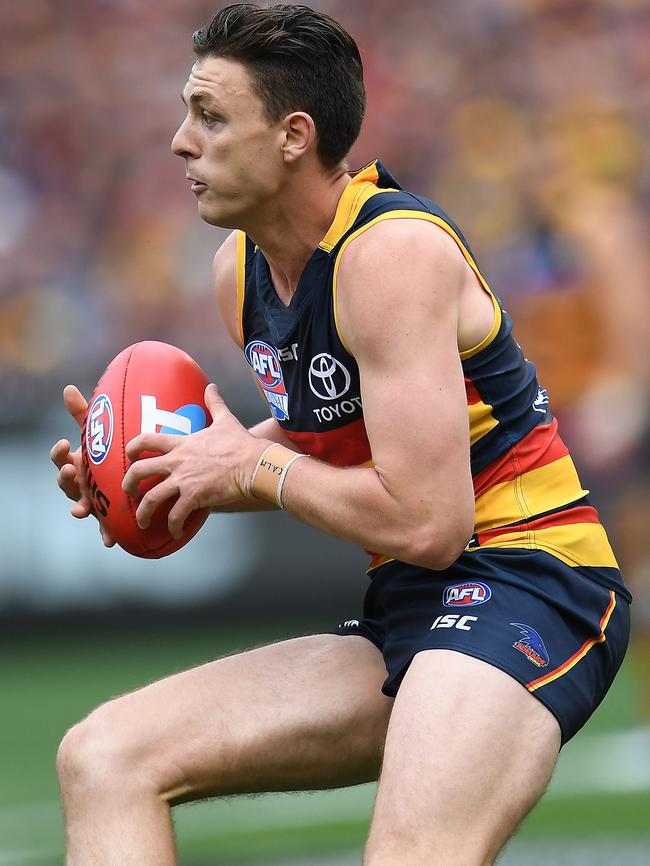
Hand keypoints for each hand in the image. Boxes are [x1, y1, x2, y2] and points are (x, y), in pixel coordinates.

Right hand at [50, 385, 115, 546]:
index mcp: (75, 464)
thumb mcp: (97, 434)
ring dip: (79, 507)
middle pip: (65, 484)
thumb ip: (83, 414)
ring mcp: (90, 501)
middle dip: (65, 478)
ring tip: (80, 510)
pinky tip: (109, 540)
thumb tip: (67, 388)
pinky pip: (105, 528)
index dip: (59, 453)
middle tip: (70, 471)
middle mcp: (79, 484)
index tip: (65, 444)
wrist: (127, 478)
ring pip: (80, 505)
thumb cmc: (106, 454)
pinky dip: (106, 534)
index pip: (60, 459)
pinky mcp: (105, 517)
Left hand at [122, 384, 269, 538]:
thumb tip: (211, 386)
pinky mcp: (194, 497)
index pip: (146, 440)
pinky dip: (173, 526)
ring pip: (151, 498)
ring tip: (142, 522)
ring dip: (143, 512)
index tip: (128, 456)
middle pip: (139, 470)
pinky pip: (176, 515)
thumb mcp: (225, 419)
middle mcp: (177, 462)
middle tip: (129, 493)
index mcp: (182, 444)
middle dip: (128, 484)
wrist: (254, 464)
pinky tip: (175, 533)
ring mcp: (184, 480)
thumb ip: (214, 403)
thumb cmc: (241, 444)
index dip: (132, 447)